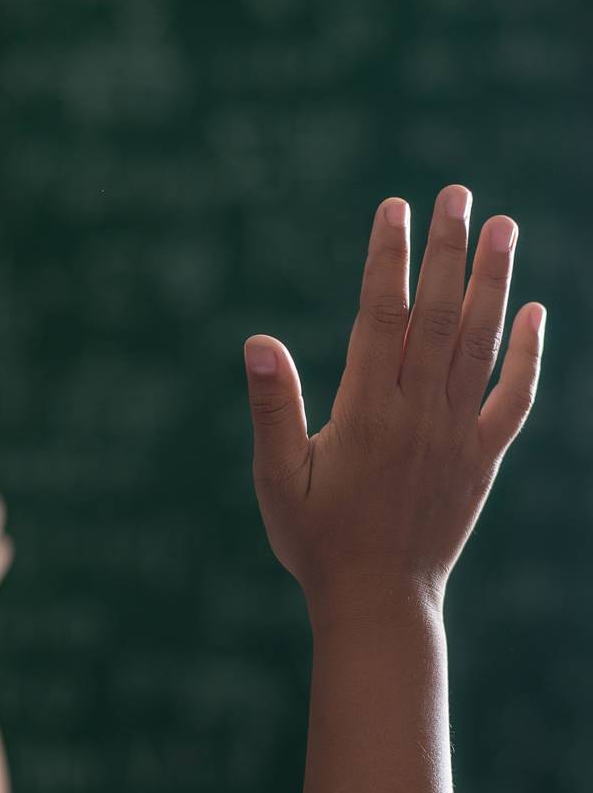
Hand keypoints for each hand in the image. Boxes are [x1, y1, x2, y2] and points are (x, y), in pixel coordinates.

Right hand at [243, 185, 544, 619]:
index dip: (389, 258)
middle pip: (440, 313)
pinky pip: (514, 397)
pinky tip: (535, 312)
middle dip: (447, 248)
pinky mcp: (482, 458)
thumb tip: (259, 342)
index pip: (383, 315)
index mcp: (367, 411)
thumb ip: (272, 407)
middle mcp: (420, 412)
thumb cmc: (315, 540)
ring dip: (494, 280)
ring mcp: (458, 434)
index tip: (395, 207)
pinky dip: (528, 353)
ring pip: (482, 342)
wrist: (376, 600)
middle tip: (456, 192)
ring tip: (503, 225)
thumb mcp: (276, 477)